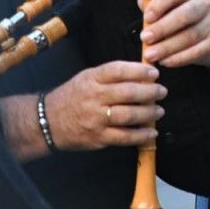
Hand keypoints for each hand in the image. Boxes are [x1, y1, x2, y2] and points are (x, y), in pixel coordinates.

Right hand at [44, 61, 165, 150]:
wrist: (47, 122)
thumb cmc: (73, 96)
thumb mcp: (87, 78)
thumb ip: (111, 75)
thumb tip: (143, 72)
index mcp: (92, 79)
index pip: (118, 70)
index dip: (139, 71)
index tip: (154, 73)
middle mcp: (94, 98)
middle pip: (127, 93)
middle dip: (150, 92)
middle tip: (162, 92)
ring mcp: (96, 119)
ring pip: (128, 115)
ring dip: (149, 113)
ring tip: (159, 111)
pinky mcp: (98, 137)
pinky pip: (124, 137)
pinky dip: (141, 135)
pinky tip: (151, 132)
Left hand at [139, 0, 209, 66]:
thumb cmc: (181, 14)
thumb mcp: (169, 5)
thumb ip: (154, 3)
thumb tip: (141, 2)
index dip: (160, 4)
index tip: (146, 17)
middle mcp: (205, 4)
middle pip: (185, 15)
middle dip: (162, 28)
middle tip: (145, 38)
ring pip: (189, 36)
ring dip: (167, 47)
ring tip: (151, 54)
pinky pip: (196, 52)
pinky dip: (178, 58)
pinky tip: (165, 61)